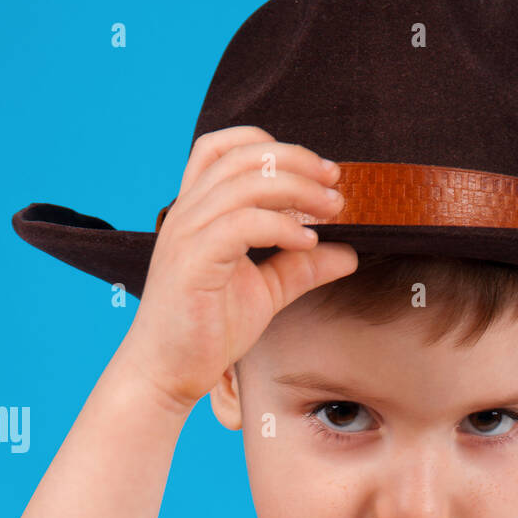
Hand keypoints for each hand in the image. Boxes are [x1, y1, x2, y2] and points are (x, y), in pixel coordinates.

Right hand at [120, 126, 358, 412]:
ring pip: (245, 184)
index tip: (318, 172)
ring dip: (297, 191)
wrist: (168, 371)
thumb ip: (301, 266)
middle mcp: (188, 213)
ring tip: (331, 210)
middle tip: (336, 185)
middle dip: (297, 162)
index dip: (273, 146)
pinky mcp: (193, 263)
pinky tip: (307, 241)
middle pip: (243, 157)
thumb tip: (349, 253)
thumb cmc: (208, 328)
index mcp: (199, 210)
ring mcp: (187, 235)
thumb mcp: (266, 290)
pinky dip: (280, 226)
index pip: (225, 147)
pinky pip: (241, 225)